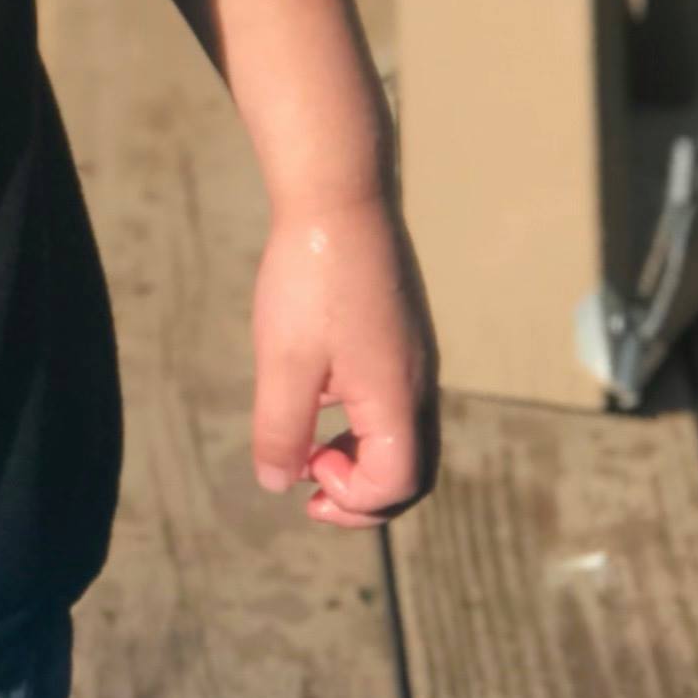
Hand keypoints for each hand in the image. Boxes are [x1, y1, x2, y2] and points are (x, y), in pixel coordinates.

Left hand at [249, 194, 438, 529]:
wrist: (340, 197)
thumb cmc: (309, 277)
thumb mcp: (283, 361)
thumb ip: (281, 430)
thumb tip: (279, 484)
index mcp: (396, 396)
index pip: (397, 483)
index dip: (352, 500)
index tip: (305, 473)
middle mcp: (419, 384)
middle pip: (414, 472)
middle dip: (365, 498)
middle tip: (312, 495)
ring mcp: (417, 361)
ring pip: (408, 440)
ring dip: (364, 464)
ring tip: (311, 453)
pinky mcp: (404, 340)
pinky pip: (397, 406)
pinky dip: (366, 429)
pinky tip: (320, 400)